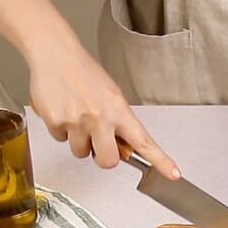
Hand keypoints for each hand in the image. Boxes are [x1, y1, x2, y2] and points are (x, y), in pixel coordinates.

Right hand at [27, 48, 179, 178]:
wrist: (55, 54)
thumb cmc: (84, 72)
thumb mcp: (112, 95)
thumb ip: (119, 121)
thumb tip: (122, 146)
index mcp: (118, 110)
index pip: (144, 141)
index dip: (160, 160)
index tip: (172, 173)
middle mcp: (100, 117)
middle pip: (108, 161)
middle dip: (103, 157)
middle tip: (99, 143)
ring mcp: (77, 121)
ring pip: (80, 153)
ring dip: (79, 142)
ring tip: (77, 118)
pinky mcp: (56, 122)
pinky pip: (60, 140)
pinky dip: (61, 130)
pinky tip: (63, 111)